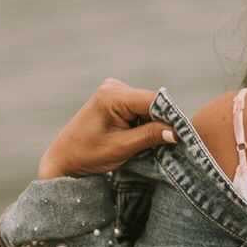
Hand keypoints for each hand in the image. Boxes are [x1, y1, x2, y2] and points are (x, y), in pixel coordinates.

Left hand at [37, 79, 176, 178]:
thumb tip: (177, 133)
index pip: (153, 101)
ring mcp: (115, 91)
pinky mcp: (116, 99)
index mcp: (112, 95)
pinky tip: (140, 137)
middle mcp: (114, 87)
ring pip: (148, 106)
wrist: (64, 159)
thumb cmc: (87, 155)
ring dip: (153, 123)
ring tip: (152, 143)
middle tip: (170, 144)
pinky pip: (140, 108)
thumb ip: (149, 136)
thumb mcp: (121, 148)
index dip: (170, 117)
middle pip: (152, 103)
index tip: (183, 136)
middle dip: (161, 122)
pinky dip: (144, 123)